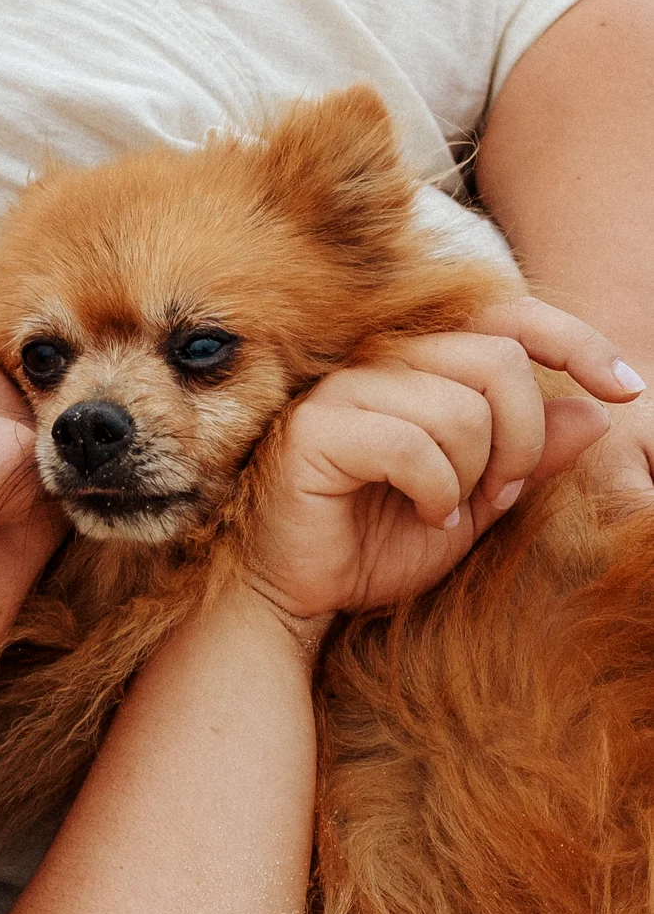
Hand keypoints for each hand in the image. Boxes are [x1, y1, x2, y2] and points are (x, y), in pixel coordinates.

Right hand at [247, 298, 643, 618]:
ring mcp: (344, 389)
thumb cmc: (372, 547)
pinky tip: (422, 516)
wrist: (293, 594)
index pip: (509, 319)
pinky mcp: (318, 428)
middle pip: (499, 363)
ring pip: (462, 408)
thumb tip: (595, 413)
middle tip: (501, 495)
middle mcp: (381, 361)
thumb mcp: (474, 503)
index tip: (627, 390)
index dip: (577, 343)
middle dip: (523, 442)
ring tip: (447, 511)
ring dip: (475, 476)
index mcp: (419, 364)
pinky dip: (437, 493)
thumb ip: (529, 457)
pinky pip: (415, 445)